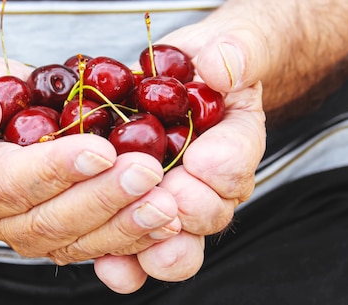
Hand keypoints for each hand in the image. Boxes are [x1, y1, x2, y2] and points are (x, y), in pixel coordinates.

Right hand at [0, 55, 181, 266]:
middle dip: (104, 198)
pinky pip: (100, 245)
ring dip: (127, 225)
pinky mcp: (65, 238)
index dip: (58, 170)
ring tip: (165, 205)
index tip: (102, 151)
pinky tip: (166, 224)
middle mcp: (0, 218)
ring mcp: (33, 234)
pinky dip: (136, 236)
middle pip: (52, 220)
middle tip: (146, 173)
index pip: (13, 183)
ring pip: (80, 240)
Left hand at [94, 13, 267, 291]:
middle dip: (187, 211)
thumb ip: (236, 53)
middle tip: (163, 196)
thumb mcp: (230, 47)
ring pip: (176, 245)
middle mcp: (211, 186)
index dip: (222, 169)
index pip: (237, 167)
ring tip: (137, 242)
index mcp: (236, 145)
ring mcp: (174, 204)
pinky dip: (125, 264)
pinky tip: (110, 265)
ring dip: (156, 246)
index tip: (201, 159)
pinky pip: (137, 251)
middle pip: (209, 215)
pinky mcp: (137, 212)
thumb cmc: (208, 65)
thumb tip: (221, 67)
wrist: (183, 79)